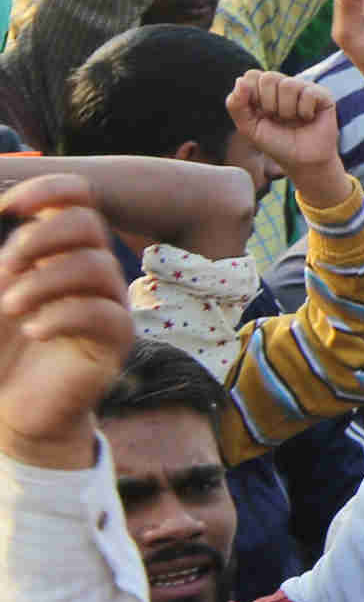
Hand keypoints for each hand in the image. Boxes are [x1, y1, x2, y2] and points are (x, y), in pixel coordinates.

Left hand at [0, 177, 138, 472]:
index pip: (75, 197)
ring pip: (95, 266)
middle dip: (42, 237)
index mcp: (57, 251)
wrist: (9, 411)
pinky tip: (34, 330)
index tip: (5, 209)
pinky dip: (63, 316)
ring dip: (45, 280)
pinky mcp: (114, 342)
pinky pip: (105, 314)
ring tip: (11, 308)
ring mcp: (105, 304)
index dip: (46, 190)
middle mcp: (88, 271)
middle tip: (6, 268)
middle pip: (87, 222)